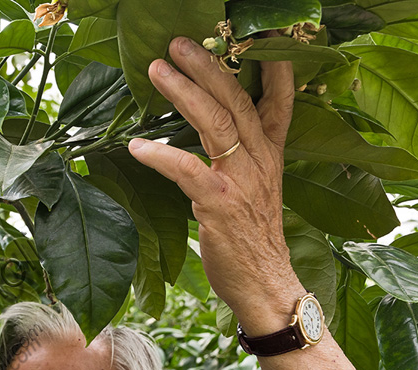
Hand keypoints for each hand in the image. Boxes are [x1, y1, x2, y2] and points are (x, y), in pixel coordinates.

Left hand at [128, 36, 301, 331]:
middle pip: (238, 100)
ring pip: (215, 123)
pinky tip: (137, 146)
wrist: (265, 284)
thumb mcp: (256, 189)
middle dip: (209, 66)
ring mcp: (242, 180)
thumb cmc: (252, 238)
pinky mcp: (219, 203)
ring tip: (156, 70)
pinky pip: (187, 169)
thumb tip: (205, 135)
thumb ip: (239, 158)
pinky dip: (160, 154)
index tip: (261, 36)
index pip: (280, 100)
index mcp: (271, 154)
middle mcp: (261, 160)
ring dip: (183, 93)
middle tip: (179, 44)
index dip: (273, 67)